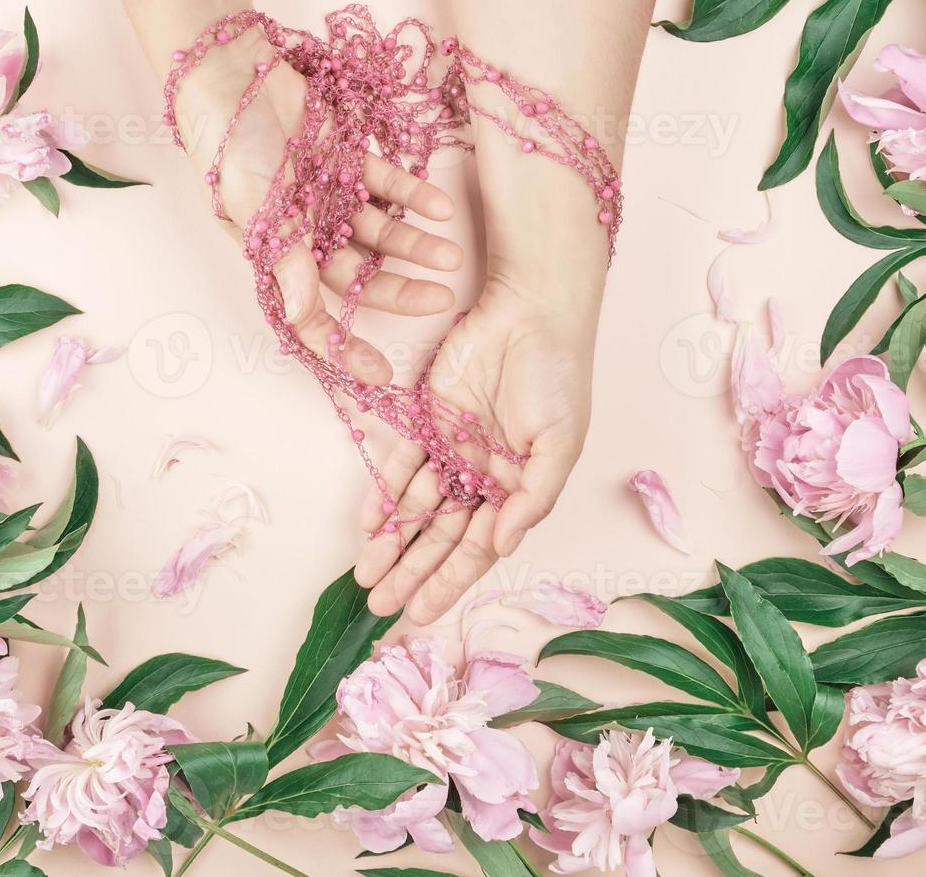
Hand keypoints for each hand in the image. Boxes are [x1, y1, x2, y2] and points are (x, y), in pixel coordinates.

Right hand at [174, 29, 462, 384]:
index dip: (344, 347)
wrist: (229, 74)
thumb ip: (284, 259)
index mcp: (277, 254)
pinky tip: (441, 208)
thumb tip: (302, 314)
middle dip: (399, 291)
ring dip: (415, 246)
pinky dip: (413, 197)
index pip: (313, 315)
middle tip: (442, 298)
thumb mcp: (253, 208)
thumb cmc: (229, 146)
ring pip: (380, 234)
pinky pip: (387, 186)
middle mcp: (306, 233)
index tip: (382, 374)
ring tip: (452, 255)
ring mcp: (329, 197)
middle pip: (359, 276)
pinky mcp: (346, 159)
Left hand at [354, 276, 596, 624]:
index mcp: (517, 487)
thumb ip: (532, 499)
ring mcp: (453, 447)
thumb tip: (504, 547)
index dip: (450, 582)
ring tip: (366, 577)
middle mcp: (482, 474)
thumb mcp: (559, 445)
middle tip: (382, 607)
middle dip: (412, 573)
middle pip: (442, 536)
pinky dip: (385, 492)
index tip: (421, 615)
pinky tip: (369, 523)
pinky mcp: (427, 417)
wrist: (532, 311)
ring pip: (417, 506)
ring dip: (392, 542)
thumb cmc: (558, 377)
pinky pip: (401, 463)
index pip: (479, 548)